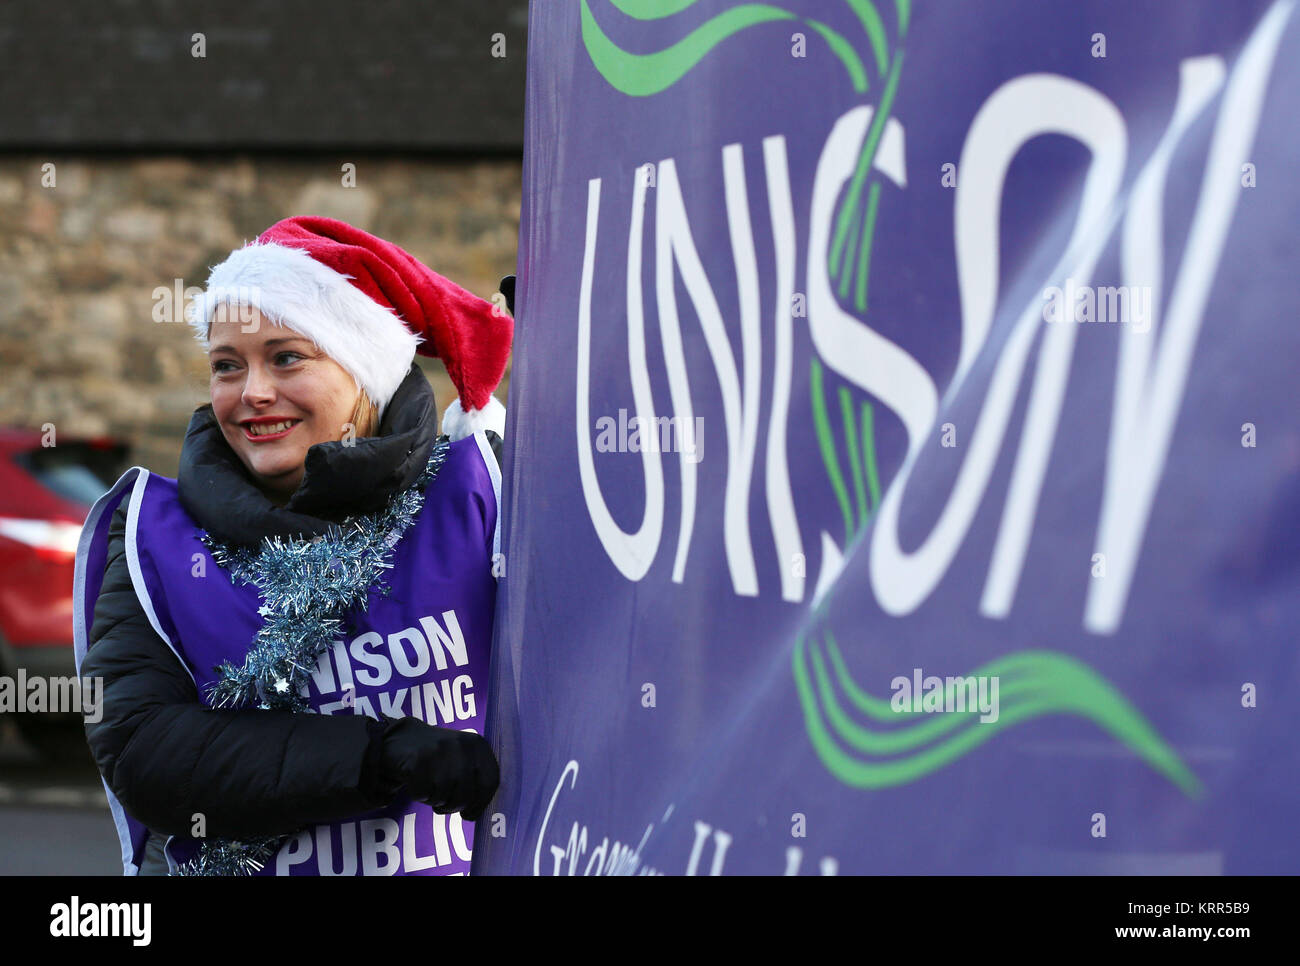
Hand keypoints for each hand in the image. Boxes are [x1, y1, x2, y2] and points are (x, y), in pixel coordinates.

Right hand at [378, 717, 498, 819]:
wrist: (400, 737)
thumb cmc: (437, 756)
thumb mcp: (462, 758)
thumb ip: (476, 779)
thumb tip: (478, 812)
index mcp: (478, 746)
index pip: (490, 782)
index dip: (480, 804)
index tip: (469, 813)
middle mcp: (462, 746)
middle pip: (466, 795)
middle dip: (453, 806)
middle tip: (443, 804)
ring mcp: (440, 751)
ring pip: (443, 797)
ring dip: (434, 800)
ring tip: (429, 786)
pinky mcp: (417, 760)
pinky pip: (422, 794)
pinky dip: (418, 795)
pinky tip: (416, 781)